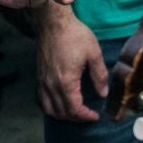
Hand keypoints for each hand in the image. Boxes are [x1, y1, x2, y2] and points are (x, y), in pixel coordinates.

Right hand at [37, 5, 109, 121]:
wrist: (53, 24)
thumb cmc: (75, 36)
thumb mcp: (94, 53)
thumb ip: (99, 75)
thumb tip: (102, 93)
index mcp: (66, 81)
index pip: (74, 109)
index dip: (85, 116)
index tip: (95, 116)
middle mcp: (51, 85)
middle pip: (61, 112)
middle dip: (76, 118)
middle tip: (88, 115)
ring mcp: (43, 82)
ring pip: (49, 109)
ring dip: (62, 115)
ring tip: (75, 112)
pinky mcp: (39, 77)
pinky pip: (41, 100)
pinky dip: (50, 107)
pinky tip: (59, 103)